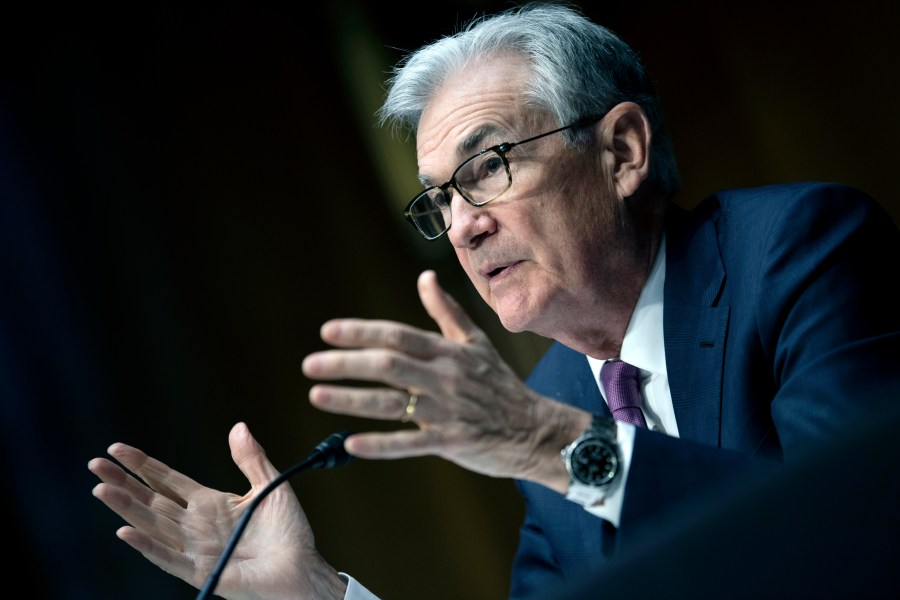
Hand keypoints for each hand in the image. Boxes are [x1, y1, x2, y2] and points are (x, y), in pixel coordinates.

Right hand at [87, 422, 346, 599]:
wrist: (303, 567)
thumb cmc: (289, 532)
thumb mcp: (271, 486)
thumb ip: (251, 458)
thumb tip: (237, 426)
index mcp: (210, 504)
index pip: (168, 480)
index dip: (143, 465)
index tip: (117, 449)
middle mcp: (196, 525)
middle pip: (151, 500)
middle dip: (123, 482)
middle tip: (96, 464)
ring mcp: (196, 549)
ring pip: (152, 525)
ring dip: (126, 508)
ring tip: (101, 489)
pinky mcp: (202, 571)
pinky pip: (168, 558)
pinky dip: (147, 546)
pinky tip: (125, 532)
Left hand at [301, 270, 588, 491]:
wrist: (535, 428)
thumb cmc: (500, 384)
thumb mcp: (476, 342)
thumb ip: (446, 311)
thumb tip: (424, 276)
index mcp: (448, 351)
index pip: (398, 335)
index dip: (362, 332)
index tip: (328, 331)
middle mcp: (445, 377)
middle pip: (389, 365)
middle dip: (346, 363)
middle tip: (310, 364)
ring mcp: (449, 411)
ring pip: (393, 404)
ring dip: (352, 399)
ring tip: (317, 395)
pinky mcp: (452, 442)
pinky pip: (411, 444)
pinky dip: (381, 445)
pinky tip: (351, 444)